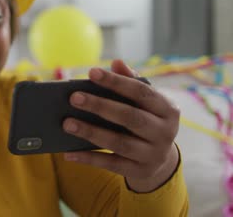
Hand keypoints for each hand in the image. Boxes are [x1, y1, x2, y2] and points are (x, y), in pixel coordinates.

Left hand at [62, 59, 179, 192]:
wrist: (160, 159)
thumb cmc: (145, 118)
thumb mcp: (144, 102)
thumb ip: (131, 81)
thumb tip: (117, 62)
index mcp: (167, 109)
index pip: (140, 92)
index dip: (116, 82)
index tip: (91, 72)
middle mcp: (165, 132)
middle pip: (129, 117)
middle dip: (100, 106)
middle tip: (73, 98)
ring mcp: (153, 154)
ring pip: (118, 142)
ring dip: (90, 132)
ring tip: (66, 123)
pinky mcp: (140, 171)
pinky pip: (111, 164)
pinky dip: (89, 159)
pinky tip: (68, 153)